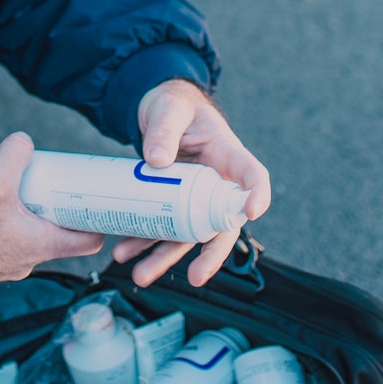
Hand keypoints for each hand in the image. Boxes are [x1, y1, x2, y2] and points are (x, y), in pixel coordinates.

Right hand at [0, 132, 102, 294]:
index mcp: (40, 245)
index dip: (94, 220)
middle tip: (28, 177)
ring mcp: (0, 263)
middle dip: (36, 196)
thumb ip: (15, 154)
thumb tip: (23, 141)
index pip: (87, 241)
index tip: (90, 201)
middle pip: (46, 226)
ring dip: (0, 197)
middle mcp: (24, 260)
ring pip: (12, 224)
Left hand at [113, 80, 269, 288]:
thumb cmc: (174, 106)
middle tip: (196, 277)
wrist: (158, 111)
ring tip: (140, 275)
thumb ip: (163, 130)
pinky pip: (164, 228)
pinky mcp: (173, 203)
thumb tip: (156, 161)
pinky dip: (145, 242)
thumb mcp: (169, 110)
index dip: (256, 195)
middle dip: (209, 256)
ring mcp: (195, 197)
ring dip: (164, 258)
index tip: (252, 212)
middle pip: (222, 225)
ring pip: (188, 235)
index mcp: (228, 154)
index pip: (253, 176)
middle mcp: (217, 182)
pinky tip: (125, 250)